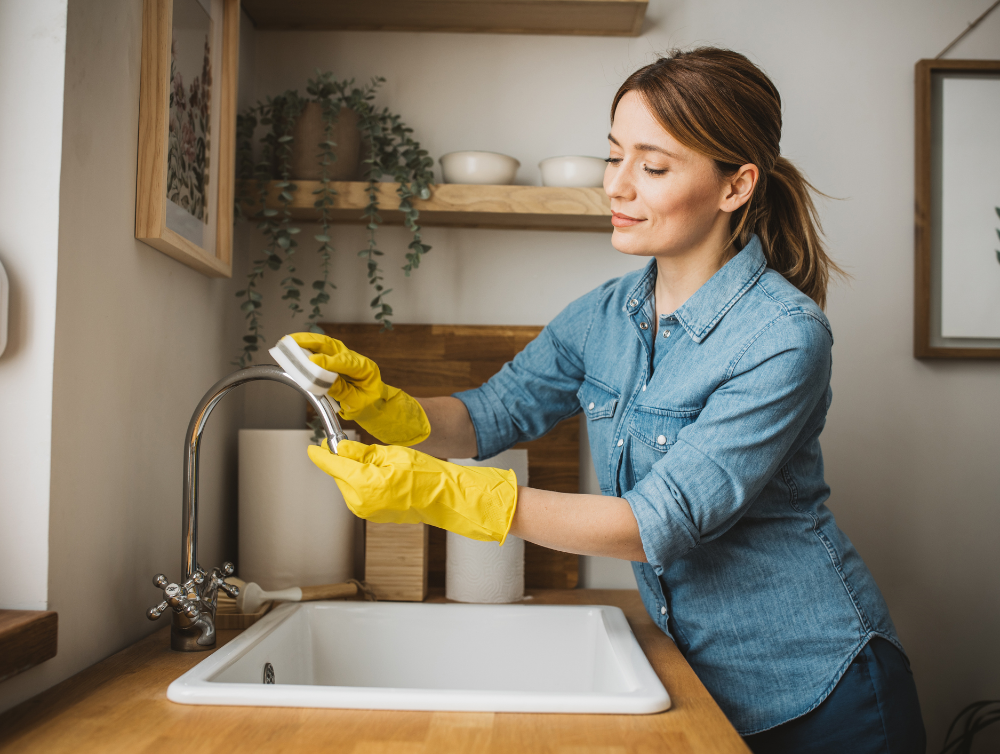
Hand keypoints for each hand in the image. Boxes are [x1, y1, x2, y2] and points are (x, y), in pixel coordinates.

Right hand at [289, 332, 429, 445]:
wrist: (378, 406)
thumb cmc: (371, 405)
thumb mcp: (359, 404)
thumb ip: (342, 391)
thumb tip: (323, 380)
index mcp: (366, 369)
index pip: (345, 362)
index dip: (328, 361)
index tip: (312, 361)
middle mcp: (355, 360)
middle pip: (333, 346)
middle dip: (311, 341)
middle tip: (292, 341)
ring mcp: (346, 359)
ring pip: (326, 346)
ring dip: (307, 342)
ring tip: (288, 341)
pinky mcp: (337, 363)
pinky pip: (322, 353)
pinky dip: (307, 349)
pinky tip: (294, 348)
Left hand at [307, 440, 518, 544]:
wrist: (444, 498)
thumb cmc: (425, 475)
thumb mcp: (390, 453)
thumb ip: (360, 452)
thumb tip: (339, 448)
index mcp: (363, 484)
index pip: (331, 465)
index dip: (320, 453)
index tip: (313, 447)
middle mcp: (360, 502)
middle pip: (339, 474)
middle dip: (344, 460)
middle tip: (364, 449)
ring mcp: (366, 511)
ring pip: (348, 484)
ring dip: (355, 472)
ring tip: (382, 464)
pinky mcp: (372, 515)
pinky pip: (359, 494)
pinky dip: (364, 482)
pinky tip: (384, 476)